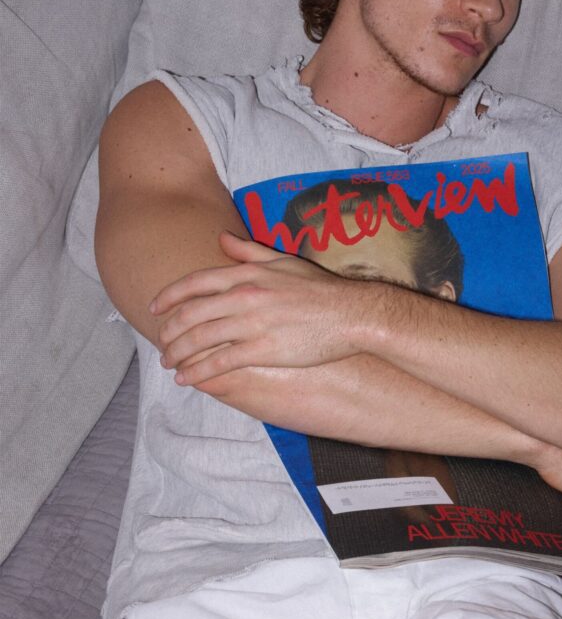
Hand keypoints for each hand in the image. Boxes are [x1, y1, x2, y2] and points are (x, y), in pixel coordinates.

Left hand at [151, 232, 366, 383]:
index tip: (154, 308)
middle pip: (191, 314)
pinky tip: (188, 379)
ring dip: (178, 353)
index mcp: (247, 274)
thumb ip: (248, 251)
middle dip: (169, 330)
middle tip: (160, 343)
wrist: (351, 314)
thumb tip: (221, 239)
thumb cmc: (319, 289)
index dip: (169, 296)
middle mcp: (244, 297)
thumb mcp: (283, 261)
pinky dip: (199, 372)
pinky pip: (221, 362)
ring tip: (169, 363)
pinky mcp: (263, 350)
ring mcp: (252, 324)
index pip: (195, 283)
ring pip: (200, 339)